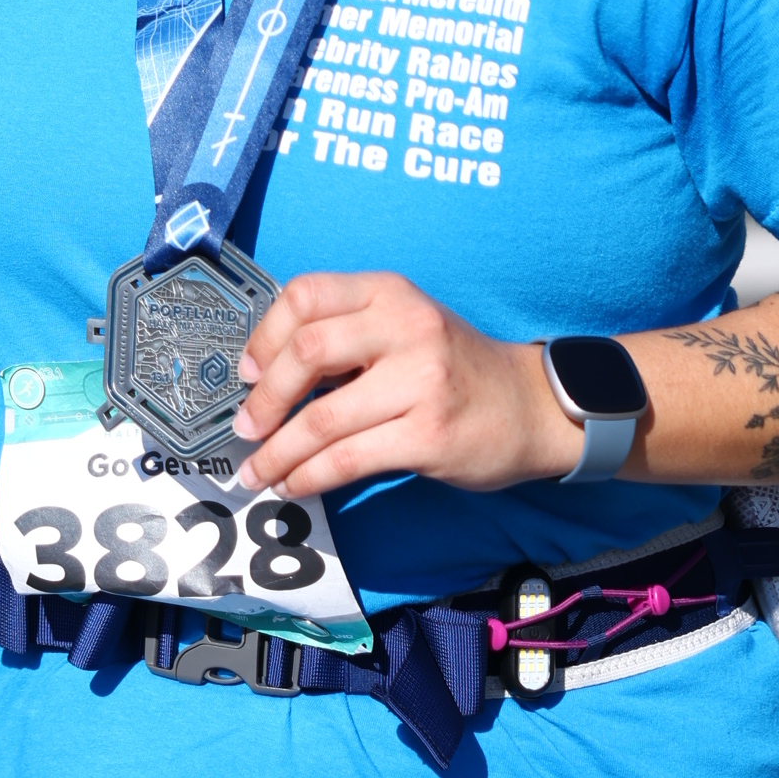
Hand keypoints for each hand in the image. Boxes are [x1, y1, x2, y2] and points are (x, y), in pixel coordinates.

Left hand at [231, 267, 574, 500]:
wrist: (533, 407)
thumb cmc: (454, 369)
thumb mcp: (405, 328)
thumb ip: (346, 336)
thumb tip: (264, 377)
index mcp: (392, 292)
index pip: (306, 294)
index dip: (265, 336)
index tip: (247, 373)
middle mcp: (408, 326)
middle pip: (307, 352)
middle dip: (264, 400)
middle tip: (245, 429)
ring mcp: (422, 380)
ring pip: (322, 418)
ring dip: (278, 452)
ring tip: (258, 472)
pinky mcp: (429, 434)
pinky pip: (348, 458)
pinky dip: (309, 476)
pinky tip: (295, 485)